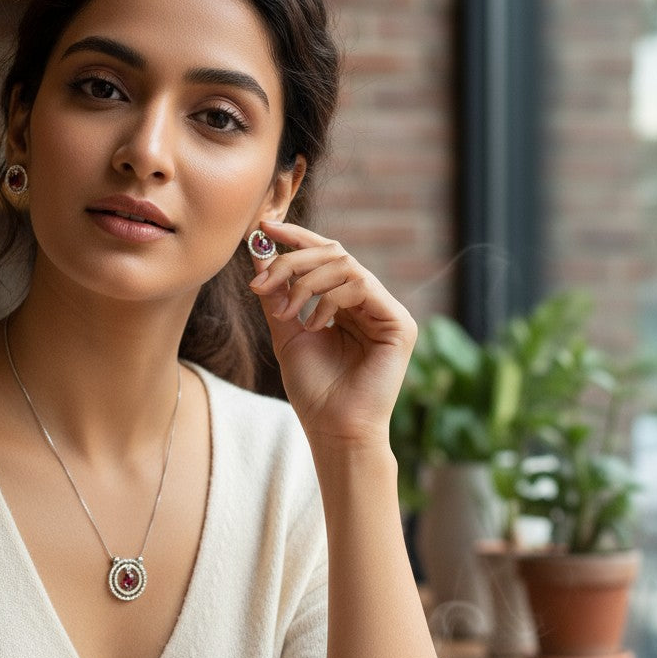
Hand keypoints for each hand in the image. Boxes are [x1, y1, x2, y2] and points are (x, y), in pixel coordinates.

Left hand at [249, 220, 416, 450]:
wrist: (333, 429)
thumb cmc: (313, 389)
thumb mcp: (286, 333)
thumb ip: (276, 295)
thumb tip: (257, 253)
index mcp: (346, 302)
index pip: (324, 256)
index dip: (296, 238)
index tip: (263, 228)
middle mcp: (369, 301)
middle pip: (333, 254)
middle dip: (291, 261)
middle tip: (261, 282)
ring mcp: (386, 311)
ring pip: (345, 265)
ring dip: (306, 282)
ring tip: (286, 312)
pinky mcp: (399, 323)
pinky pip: (361, 286)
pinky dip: (330, 300)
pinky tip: (316, 325)